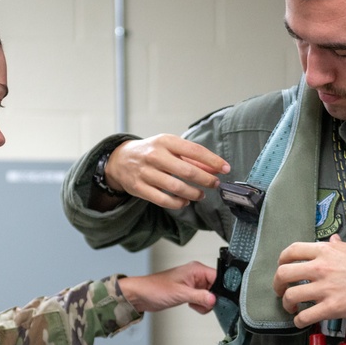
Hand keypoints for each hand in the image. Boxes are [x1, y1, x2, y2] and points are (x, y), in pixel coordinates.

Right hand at [105, 135, 229, 208]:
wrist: (120, 159)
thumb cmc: (151, 151)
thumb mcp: (170, 147)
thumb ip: (192, 157)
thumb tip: (215, 168)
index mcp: (165, 141)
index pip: (194, 151)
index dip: (213, 161)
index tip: (225, 168)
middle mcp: (155, 155)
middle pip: (187, 171)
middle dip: (206, 180)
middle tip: (215, 184)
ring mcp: (146, 172)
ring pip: (176, 188)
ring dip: (194, 194)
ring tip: (201, 195)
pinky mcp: (139, 188)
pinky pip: (163, 200)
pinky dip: (178, 203)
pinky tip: (185, 201)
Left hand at [118, 261, 216, 313]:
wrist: (141, 296)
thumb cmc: (155, 288)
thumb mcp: (180, 294)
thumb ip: (200, 296)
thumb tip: (214, 299)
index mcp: (196, 269)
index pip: (218, 277)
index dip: (220, 289)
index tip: (217, 299)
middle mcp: (196, 275)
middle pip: (216, 287)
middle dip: (210, 298)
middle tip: (201, 303)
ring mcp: (192, 283)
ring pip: (209, 295)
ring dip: (204, 303)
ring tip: (193, 304)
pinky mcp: (189, 291)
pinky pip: (202, 299)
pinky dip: (199, 305)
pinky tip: (190, 305)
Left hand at [272, 235, 345, 327]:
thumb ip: (339, 246)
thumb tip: (332, 240)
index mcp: (326, 251)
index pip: (291, 251)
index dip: (281, 261)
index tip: (282, 268)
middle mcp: (322, 267)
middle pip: (284, 274)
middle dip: (277, 284)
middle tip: (280, 291)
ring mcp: (326, 288)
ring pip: (290, 297)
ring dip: (287, 305)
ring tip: (292, 308)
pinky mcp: (333, 308)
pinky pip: (305, 317)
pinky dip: (299, 321)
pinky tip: (302, 322)